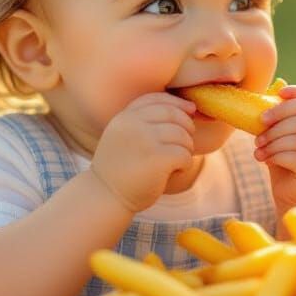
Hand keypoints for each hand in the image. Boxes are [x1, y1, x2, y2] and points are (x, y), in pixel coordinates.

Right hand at [90, 93, 196, 213]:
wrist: (105, 197)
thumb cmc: (122, 168)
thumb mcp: (126, 136)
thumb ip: (148, 120)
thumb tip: (191, 108)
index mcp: (125, 117)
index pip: (157, 99)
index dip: (178, 103)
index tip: (190, 111)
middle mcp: (133, 124)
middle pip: (174, 115)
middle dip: (187, 127)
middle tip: (185, 144)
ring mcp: (145, 140)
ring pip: (183, 135)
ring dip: (187, 149)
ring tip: (177, 161)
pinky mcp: (157, 159)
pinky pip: (185, 154)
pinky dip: (185, 164)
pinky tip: (175, 171)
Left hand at [253, 85, 295, 213]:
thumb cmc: (287, 165)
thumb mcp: (279, 140)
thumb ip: (277, 120)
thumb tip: (273, 88)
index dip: (294, 94)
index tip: (278, 95)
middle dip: (275, 124)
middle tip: (258, 134)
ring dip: (273, 143)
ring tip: (259, 151)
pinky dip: (277, 156)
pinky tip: (266, 160)